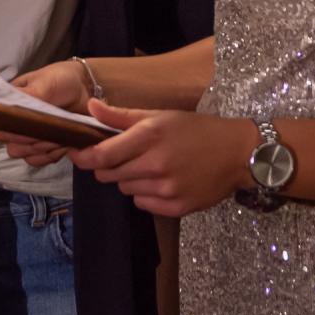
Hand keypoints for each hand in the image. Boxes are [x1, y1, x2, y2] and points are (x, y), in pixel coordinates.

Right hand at [0, 60, 103, 167]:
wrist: (86, 88)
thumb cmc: (62, 80)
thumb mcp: (44, 82)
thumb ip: (27, 94)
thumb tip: (8, 105)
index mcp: (10, 104)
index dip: (10, 129)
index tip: (27, 123)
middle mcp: (17, 123)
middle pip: (11, 145)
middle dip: (30, 140)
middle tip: (46, 126)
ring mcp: (31, 137)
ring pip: (25, 155)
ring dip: (42, 147)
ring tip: (58, 131)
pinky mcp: (46, 147)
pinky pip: (39, 160)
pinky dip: (51, 154)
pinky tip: (62, 141)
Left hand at [65, 101, 255, 217]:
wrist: (238, 153)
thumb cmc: (196, 129)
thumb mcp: (160, 115)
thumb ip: (121, 116)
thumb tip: (89, 107)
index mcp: (149, 136)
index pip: (102, 155)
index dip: (84, 157)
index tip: (77, 154)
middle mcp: (155, 164)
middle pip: (109, 175)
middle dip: (108, 167)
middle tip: (122, 157)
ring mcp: (166, 189)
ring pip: (125, 190)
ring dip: (129, 180)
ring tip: (149, 166)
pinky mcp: (176, 207)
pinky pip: (143, 204)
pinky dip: (145, 194)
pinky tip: (162, 181)